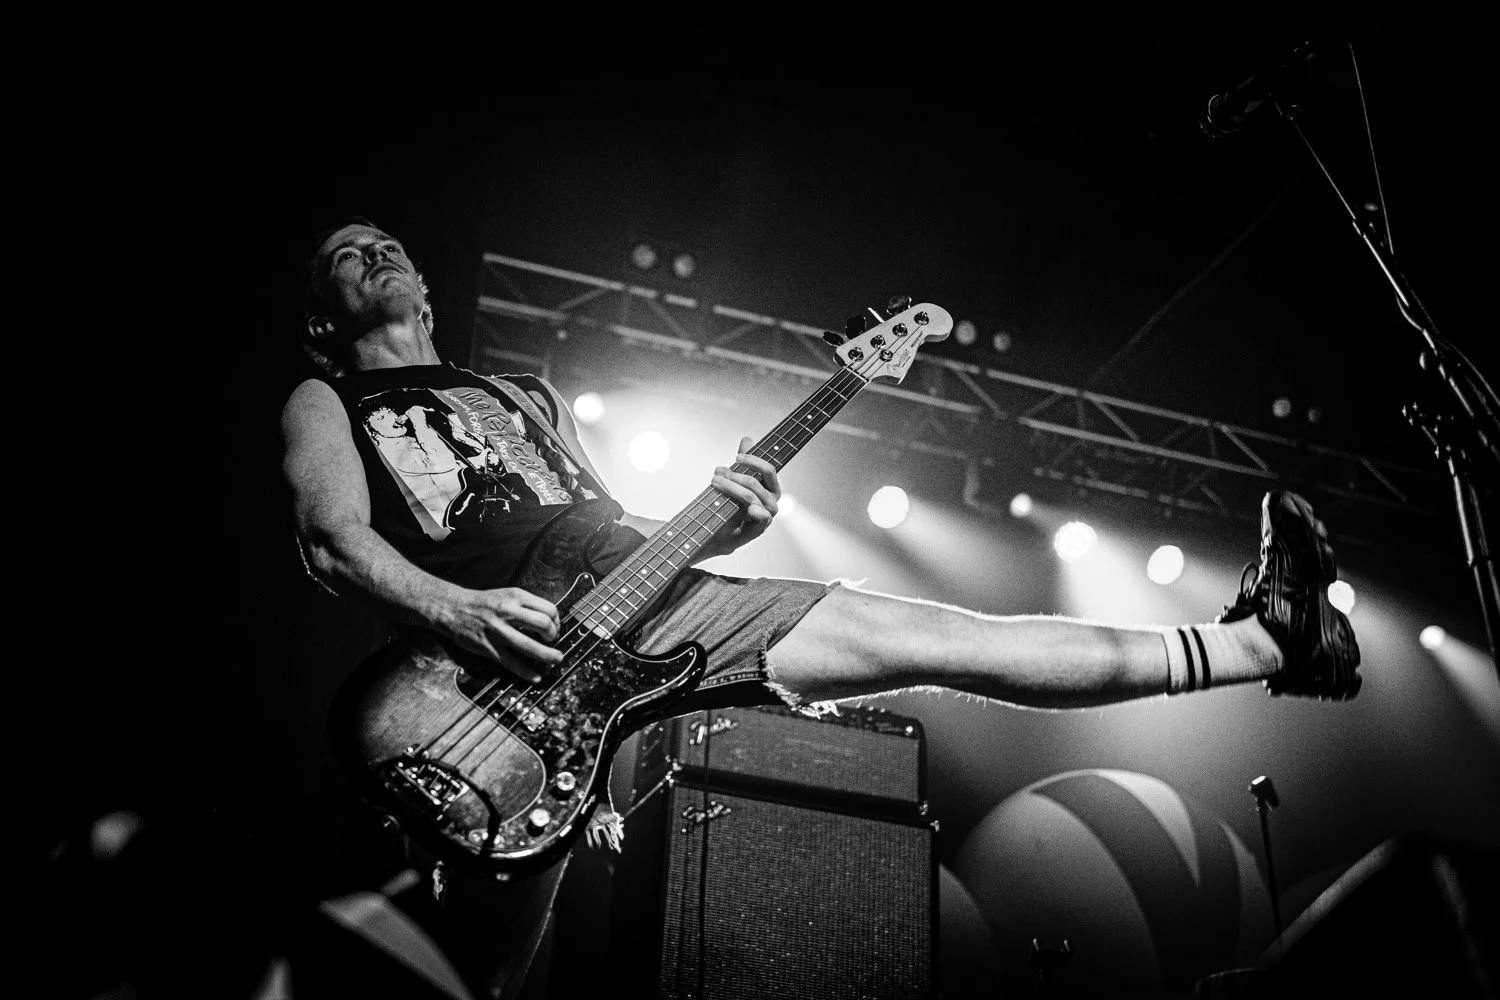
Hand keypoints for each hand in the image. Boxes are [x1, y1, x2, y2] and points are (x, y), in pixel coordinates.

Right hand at [437, 586, 563, 683]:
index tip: (555, 628)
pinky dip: (526, 672)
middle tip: (553, 641)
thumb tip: (550, 621)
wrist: (453, 608)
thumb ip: (527, 605)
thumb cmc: (484, 603)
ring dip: (547, 656)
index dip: (556, 621)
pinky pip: (511, 662)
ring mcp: (498, 631)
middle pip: (543, 624)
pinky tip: (535, 678)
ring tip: (555, 659)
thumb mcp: (507, 594)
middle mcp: (508, 612)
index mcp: (516, 597)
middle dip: (553, 636)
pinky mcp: (488, 647)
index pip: (548, 609)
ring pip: (529, 646)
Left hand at [706, 436, 781, 555]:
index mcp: (771, 488)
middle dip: (734, 475)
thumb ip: (744, 461)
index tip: (735, 457)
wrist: (721, 531)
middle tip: (717, 473)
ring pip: (751, 497)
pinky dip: (757, 512)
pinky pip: (762, 518)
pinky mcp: (758, 530)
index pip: (768, 470)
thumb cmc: (732, 504)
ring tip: (715, 483)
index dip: (753, 460)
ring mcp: (766, 516)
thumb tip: (748, 439)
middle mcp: (772, 501)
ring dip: (731, 488)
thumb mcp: (736, 479)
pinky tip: (749, 508)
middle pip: (755, 482)